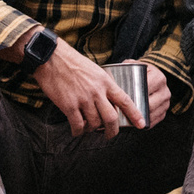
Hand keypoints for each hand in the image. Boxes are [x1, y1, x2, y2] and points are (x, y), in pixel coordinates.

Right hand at [32, 45, 165, 135]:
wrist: (51, 58)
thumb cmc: (72, 62)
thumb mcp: (95, 70)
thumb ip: (103, 85)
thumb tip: (109, 100)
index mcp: (105, 82)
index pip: (125, 100)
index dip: (135, 114)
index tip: (142, 124)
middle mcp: (97, 92)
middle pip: (111, 118)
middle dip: (112, 131)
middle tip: (110, 135)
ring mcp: (83, 99)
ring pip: (94, 123)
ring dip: (92, 129)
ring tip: (88, 128)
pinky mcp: (69, 105)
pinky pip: (78, 125)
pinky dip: (78, 131)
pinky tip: (76, 131)